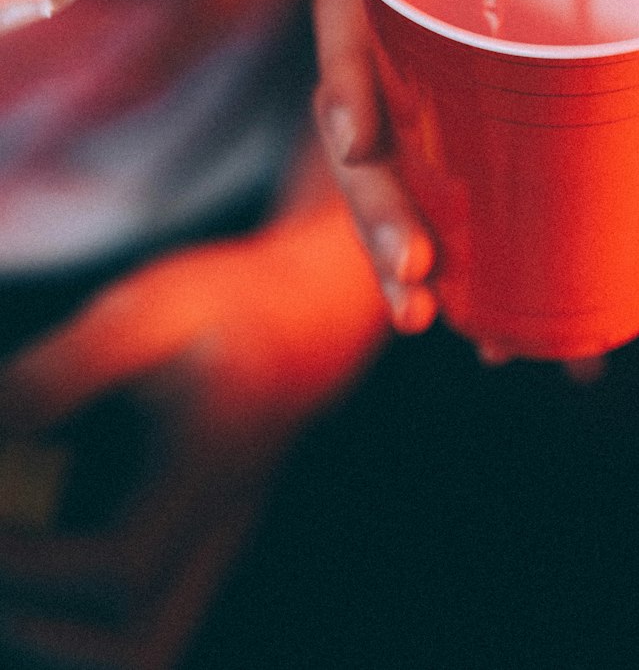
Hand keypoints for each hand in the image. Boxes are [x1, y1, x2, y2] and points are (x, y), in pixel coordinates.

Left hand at [0, 170, 387, 668]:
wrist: (310, 310)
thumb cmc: (227, 301)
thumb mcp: (144, 313)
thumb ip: (63, 374)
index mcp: (210, 464)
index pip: (122, 564)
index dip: (35, 563)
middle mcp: (221, 519)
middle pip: (143, 648)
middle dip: (47, 635)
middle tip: (2, 567)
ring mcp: (219, 537)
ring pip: (147, 644)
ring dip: (65, 634)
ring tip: (17, 561)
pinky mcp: (208, 534)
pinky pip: (150, 612)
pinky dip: (86, 608)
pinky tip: (49, 537)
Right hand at [313, 0, 638, 339]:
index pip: (345, 14)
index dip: (338, 74)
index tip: (361, 140)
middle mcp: (411, 39)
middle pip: (356, 124)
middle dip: (371, 209)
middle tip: (415, 270)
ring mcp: (426, 103)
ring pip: (382, 184)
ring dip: (391, 258)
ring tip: (424, 319)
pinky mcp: (453, 154)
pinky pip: (437, 213)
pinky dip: (462, 279)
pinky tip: (494, 342)